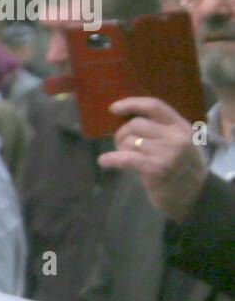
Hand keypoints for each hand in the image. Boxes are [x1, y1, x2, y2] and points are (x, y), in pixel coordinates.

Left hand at [98, 97, 206, 222]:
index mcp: (182, 127)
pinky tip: (104, 161)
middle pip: (136, 124)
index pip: (154, 106)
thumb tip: (127, 121)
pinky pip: (125, 158)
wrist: (195, 197)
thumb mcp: (182, 143)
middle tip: (121, 145)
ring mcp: (167, 153)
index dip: (131, 103)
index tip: (113, 108)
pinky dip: (111, 159)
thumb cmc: (183, 169)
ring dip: (120, 148)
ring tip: (124, 156)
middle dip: (122, 133)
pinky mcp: (156, 169)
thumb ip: (162, 130)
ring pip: (130, 141)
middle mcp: (176, 137)